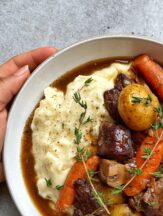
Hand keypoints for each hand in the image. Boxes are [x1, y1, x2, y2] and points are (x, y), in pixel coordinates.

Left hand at [0, 47, 56, 181]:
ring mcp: (22, 113)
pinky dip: (53, 110)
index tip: (53, 52)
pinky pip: (44, 116)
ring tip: (68, 82)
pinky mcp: (30, 129)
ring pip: (39, 96)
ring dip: (52, 88)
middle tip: (66, 64)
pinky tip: (64, 107)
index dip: (34, 57)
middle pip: (31, 78)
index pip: (17, 66)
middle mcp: (12, 99)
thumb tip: (25, 70)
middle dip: (47, 69)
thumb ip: (4, 86)